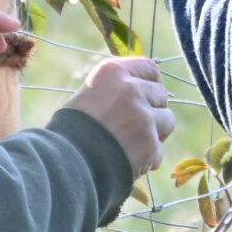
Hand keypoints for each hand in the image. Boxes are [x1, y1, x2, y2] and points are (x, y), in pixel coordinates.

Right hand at [66, 55, 176, 177]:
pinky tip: (131, 163)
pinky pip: (159, 150)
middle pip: (161, 94)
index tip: (147, 96)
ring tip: (135, 145)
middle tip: (136, 126)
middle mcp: (130, 88)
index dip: (151, 83)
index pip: (149, 67)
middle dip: (153, 110)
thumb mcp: (88, 95)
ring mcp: (143, 116)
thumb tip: (141, 90)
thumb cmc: (69, 131)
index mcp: (112, 71)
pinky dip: (149, 159)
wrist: (64, 164)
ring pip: (167, 120)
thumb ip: (115, 90)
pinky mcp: (149, 143)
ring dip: (156, 133)